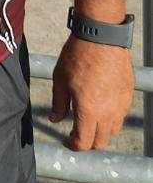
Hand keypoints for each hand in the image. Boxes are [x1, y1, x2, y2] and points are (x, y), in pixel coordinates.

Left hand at [50, 36, 133, 150]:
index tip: (66, 141)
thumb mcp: (60, 80)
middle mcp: (108, 112)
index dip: (72, 145)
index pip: (83, 142)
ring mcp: (121, 104)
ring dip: (101, 131)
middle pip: (100, 141)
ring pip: (113, 130)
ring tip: (89, 120)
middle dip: (87, 142)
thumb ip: (59, 104)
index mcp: (89, 111)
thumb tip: (55, 120)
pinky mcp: (128, 95)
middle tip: (76, 133)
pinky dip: (111, 118)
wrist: (100, 37)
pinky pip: (121, 115)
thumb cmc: (77, 56)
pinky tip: (102, 106)